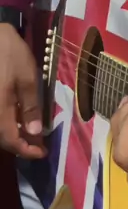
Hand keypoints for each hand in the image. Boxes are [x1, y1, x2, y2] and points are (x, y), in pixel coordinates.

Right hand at [0, 24, 45, 158]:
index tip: (42, 153)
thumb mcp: (28, 78)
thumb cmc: (10, 55)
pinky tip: (18, 117)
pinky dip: (6, 122)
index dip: (26, 150)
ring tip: (30, 131)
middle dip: (20, 144)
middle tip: (38, 143)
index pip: (10, 141)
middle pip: (2, 138)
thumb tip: (34, 133)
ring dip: (13, 134)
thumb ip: (30, 107)